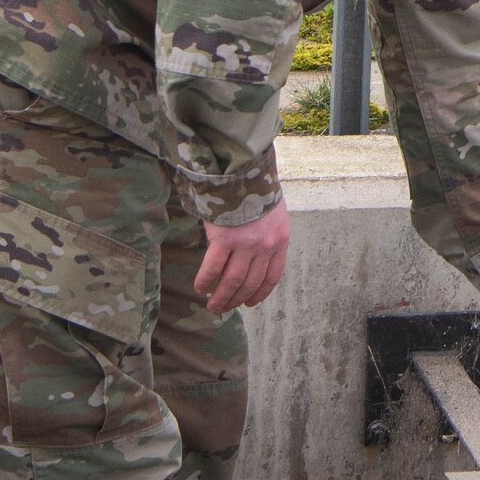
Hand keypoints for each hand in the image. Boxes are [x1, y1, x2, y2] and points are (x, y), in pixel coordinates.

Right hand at [195, 199, 291, 313]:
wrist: (242, 171)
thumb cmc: (255, 189)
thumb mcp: (272, 213)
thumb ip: (267, 235)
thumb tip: (253, 256)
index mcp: (280, 240)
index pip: (272, 276)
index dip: (260, 293)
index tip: (250, 303)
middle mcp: (265, 247)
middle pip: (250, 283)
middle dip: (236, 299)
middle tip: (223, 308)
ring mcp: (244, 245)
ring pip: (232, 281)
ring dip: (221, 297)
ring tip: (212, 305)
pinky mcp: (223, 239)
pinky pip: (213, 268)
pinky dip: (206, 281)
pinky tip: (200, 287)